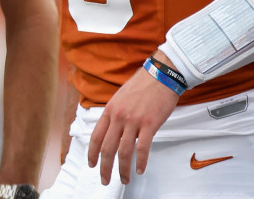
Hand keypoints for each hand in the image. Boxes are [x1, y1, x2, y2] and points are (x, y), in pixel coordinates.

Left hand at [87, 56, 179, 184]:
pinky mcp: (150, 124)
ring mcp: (134, 121)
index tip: (92, 165)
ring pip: (124, 152)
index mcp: (110, 110)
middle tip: (105, 179)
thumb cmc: (143, 84)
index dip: (92, 154)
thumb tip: (112, 131)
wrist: (161, 74)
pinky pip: (143, 148)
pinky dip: (141, 162)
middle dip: (104, 168)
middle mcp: (119, 117)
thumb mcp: (121, 97)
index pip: (96, 137)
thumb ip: (115, 114)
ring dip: (123, 169)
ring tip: (125, 179)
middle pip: (107, 148)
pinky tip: (140, 169)